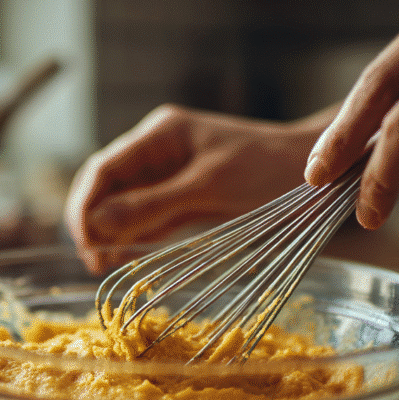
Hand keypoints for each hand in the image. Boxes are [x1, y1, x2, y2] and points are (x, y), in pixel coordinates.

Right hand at [65, 104, 335, 272]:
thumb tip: (97, 225)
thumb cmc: (266, 171)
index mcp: (159, 134)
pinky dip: (132, 239)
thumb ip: (151, 205)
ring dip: (110, 234)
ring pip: (121, 207)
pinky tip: (122, 259)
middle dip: (92, 222)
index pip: (103, 168)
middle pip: (105, 187)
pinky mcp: (182, 200)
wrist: (314, 177)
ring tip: (103, 265)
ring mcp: (168, 176)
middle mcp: (157, 152)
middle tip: (92, 260)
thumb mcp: (206, 187)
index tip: (84, 240)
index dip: (85, 205)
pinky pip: (146, 220)